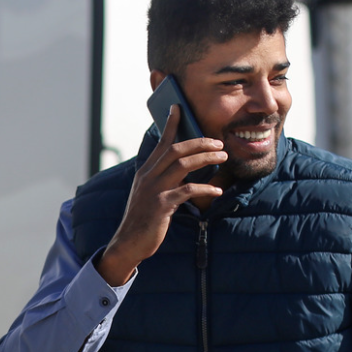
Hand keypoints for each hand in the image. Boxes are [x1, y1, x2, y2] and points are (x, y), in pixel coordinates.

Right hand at [95, 106, 226, 285]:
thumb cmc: (142, 220)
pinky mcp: (161, 205)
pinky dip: (204, 188)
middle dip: (199, 142)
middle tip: (218, 142)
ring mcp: (154, 190)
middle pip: (175, 150)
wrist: (128, 243)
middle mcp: (148, 176)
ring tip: (223, 157)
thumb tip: (183, 170)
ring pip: (182, 165)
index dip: (170, 124)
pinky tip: (217, 190)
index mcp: (146, 172)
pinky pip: (187, 191)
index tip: (178, 108)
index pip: (161, 143)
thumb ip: (162, 180)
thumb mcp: (149, 195)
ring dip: (205, 158)